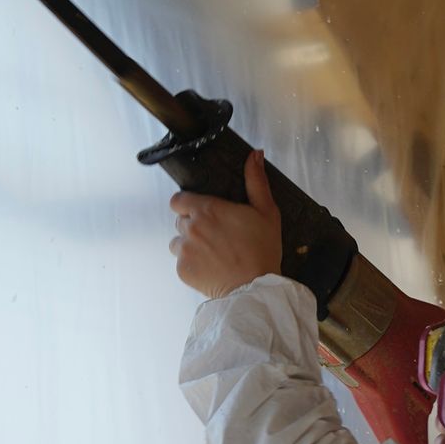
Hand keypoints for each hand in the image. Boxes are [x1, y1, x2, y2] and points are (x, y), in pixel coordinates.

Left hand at [169, 150, 284, 297]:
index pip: (178, 199)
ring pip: (178, 242)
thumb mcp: (266, 211)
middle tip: (216, 235)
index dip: (188, 204)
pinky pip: (181, 263)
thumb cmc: (262, 250)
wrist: (255, 288)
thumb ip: (256, 181)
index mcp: (207, 209)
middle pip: (180, 221)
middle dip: (194, 225)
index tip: (202, 211)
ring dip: (190, 245)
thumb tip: (255, 155)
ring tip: (213, 253)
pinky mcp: (183, 271)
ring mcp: (184, 250)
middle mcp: (190, 228)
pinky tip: (212, 267)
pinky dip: (193, 264)